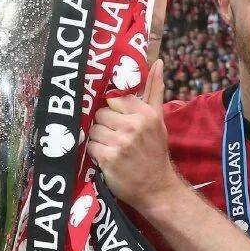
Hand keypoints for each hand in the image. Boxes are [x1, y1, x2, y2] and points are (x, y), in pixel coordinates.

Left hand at [86, 59, 181, 215]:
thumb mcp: (159, 119)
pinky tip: (108, 158)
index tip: (118, 120)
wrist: (157, 188)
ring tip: (112, 148)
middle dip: (105, 125)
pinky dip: (96, 152)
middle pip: (101, 113)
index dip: (113, 110)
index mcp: (146, 114)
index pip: (113, 99)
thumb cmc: (155, 152)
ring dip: (99, 139)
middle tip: (117, 137)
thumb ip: (155, 90)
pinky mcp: (109, 158)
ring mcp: (121, 143)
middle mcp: (134, 126)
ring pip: (94, 129)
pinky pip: (90, 146)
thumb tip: (158, 62)